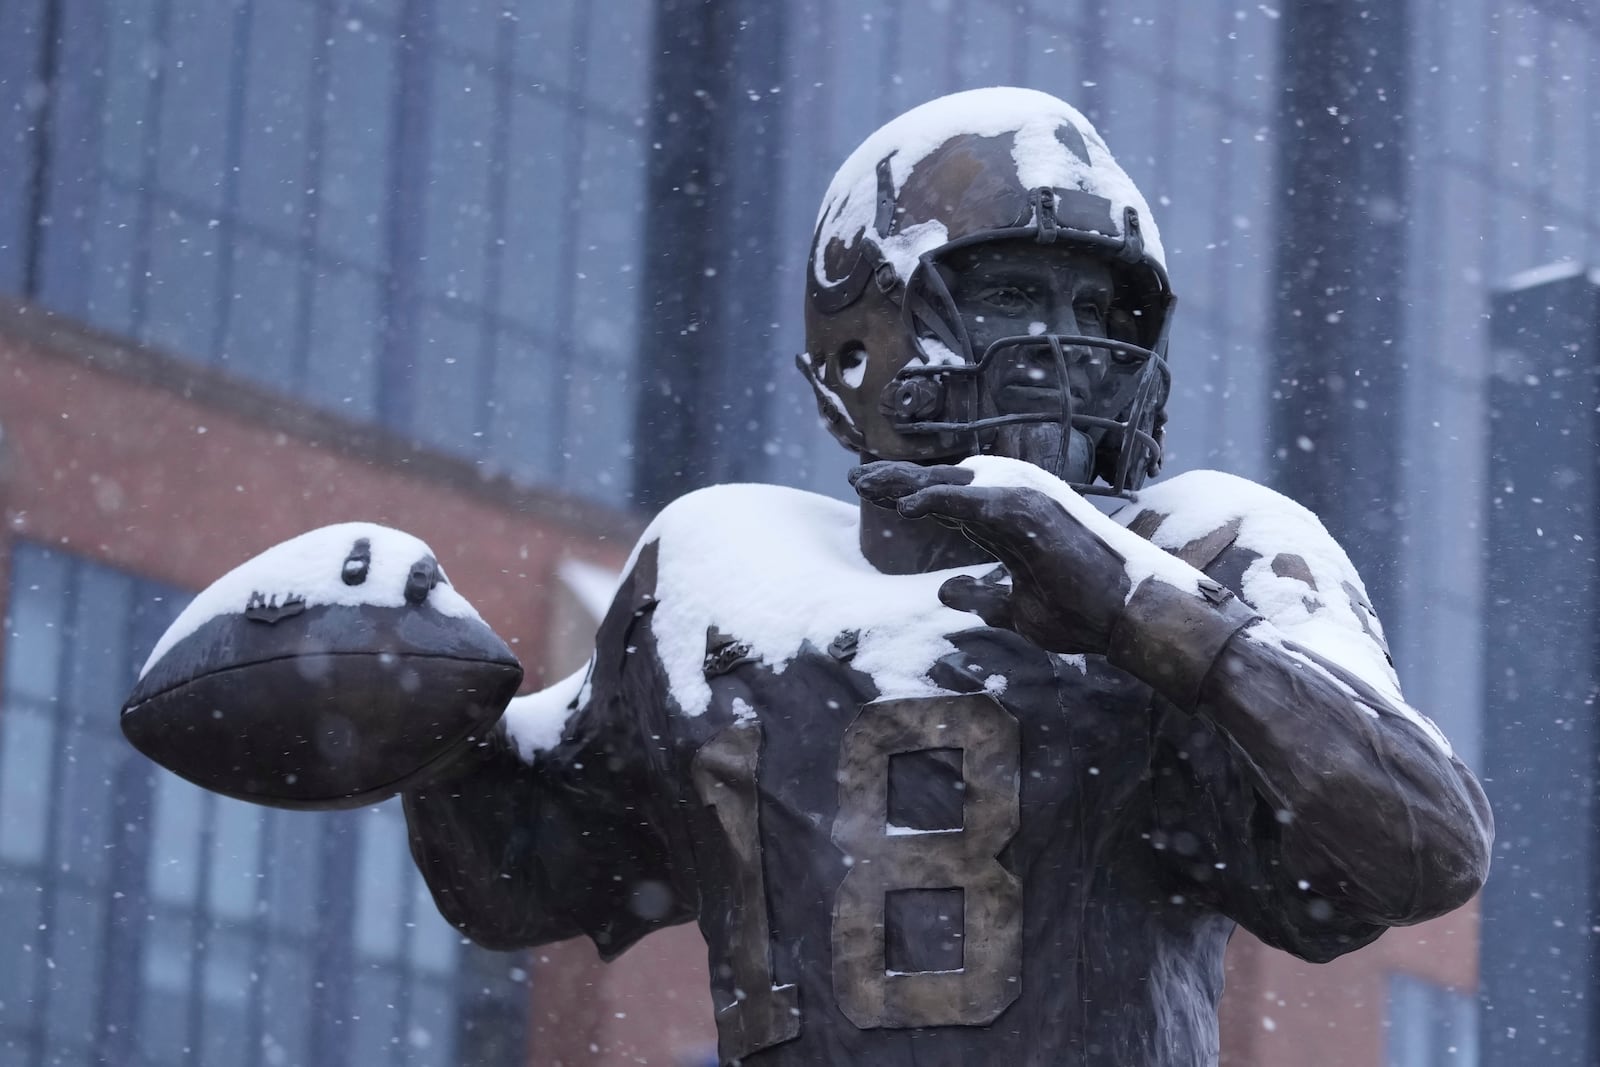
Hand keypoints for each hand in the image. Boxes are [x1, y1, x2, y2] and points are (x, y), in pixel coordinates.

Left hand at [850, 460, 1131, 654]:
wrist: (1123, 617)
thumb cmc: (1079, 612)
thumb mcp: (1015, 608)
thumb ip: (981, 596)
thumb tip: (944, 591)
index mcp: (1011, 521)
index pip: (950, 503)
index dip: (911, 496)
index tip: (872, 496)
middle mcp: (1015, 502)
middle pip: (944, 485)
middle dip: (898, 481)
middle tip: (857, 481)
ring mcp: (1023, 502)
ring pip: (952, 485)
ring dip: (907, 483)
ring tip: (866, 485)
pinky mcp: (1028, 513)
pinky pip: (971, 501)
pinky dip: (937, 500)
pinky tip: (906, 506)